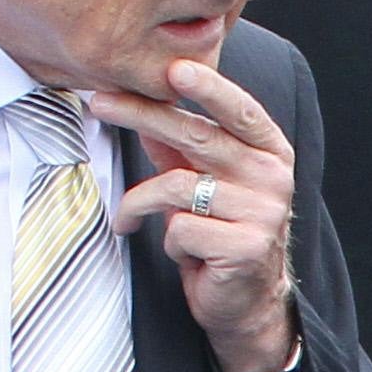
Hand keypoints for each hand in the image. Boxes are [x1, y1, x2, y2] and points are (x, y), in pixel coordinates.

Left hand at [96, 59, 297, 371]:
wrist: (249, 303)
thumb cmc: (223, 235)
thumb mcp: (203, 184)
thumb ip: (180, 148)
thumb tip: (142, 107)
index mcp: (269, 152)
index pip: (238, 109)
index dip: (208, 87)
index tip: (175, 68)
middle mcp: (272, 176)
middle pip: (197, 136)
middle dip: (141, 115)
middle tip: (99, 102)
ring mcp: (263, 212)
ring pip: (176, 186)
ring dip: (141, 204)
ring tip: (129, 217)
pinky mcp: (245, 247)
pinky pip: (180, 229)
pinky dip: (169, 242)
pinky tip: (183, 255)